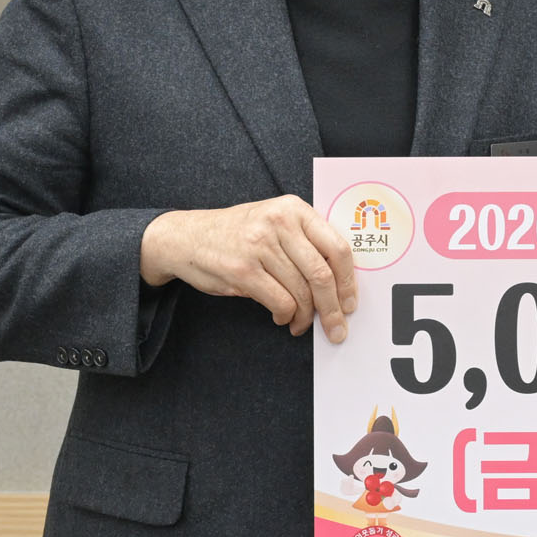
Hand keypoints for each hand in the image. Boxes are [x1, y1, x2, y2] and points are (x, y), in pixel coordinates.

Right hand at [140, 197, 356, 340]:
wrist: (185, 237)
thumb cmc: (237, 234)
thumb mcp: (274, 222)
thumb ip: (305, 242)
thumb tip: (338, 284)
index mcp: (294, 209)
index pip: (337, 248)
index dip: (348, 281)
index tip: (350, 303)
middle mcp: (279, 222)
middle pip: (322, 274)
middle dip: (333, 308)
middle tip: (337, 328)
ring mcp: (260, 245)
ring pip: (301, 292)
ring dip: (305, 317)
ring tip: (300, 324)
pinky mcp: (243, 270)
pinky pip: (280, 302)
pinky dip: (286, 316)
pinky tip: (282, 317)